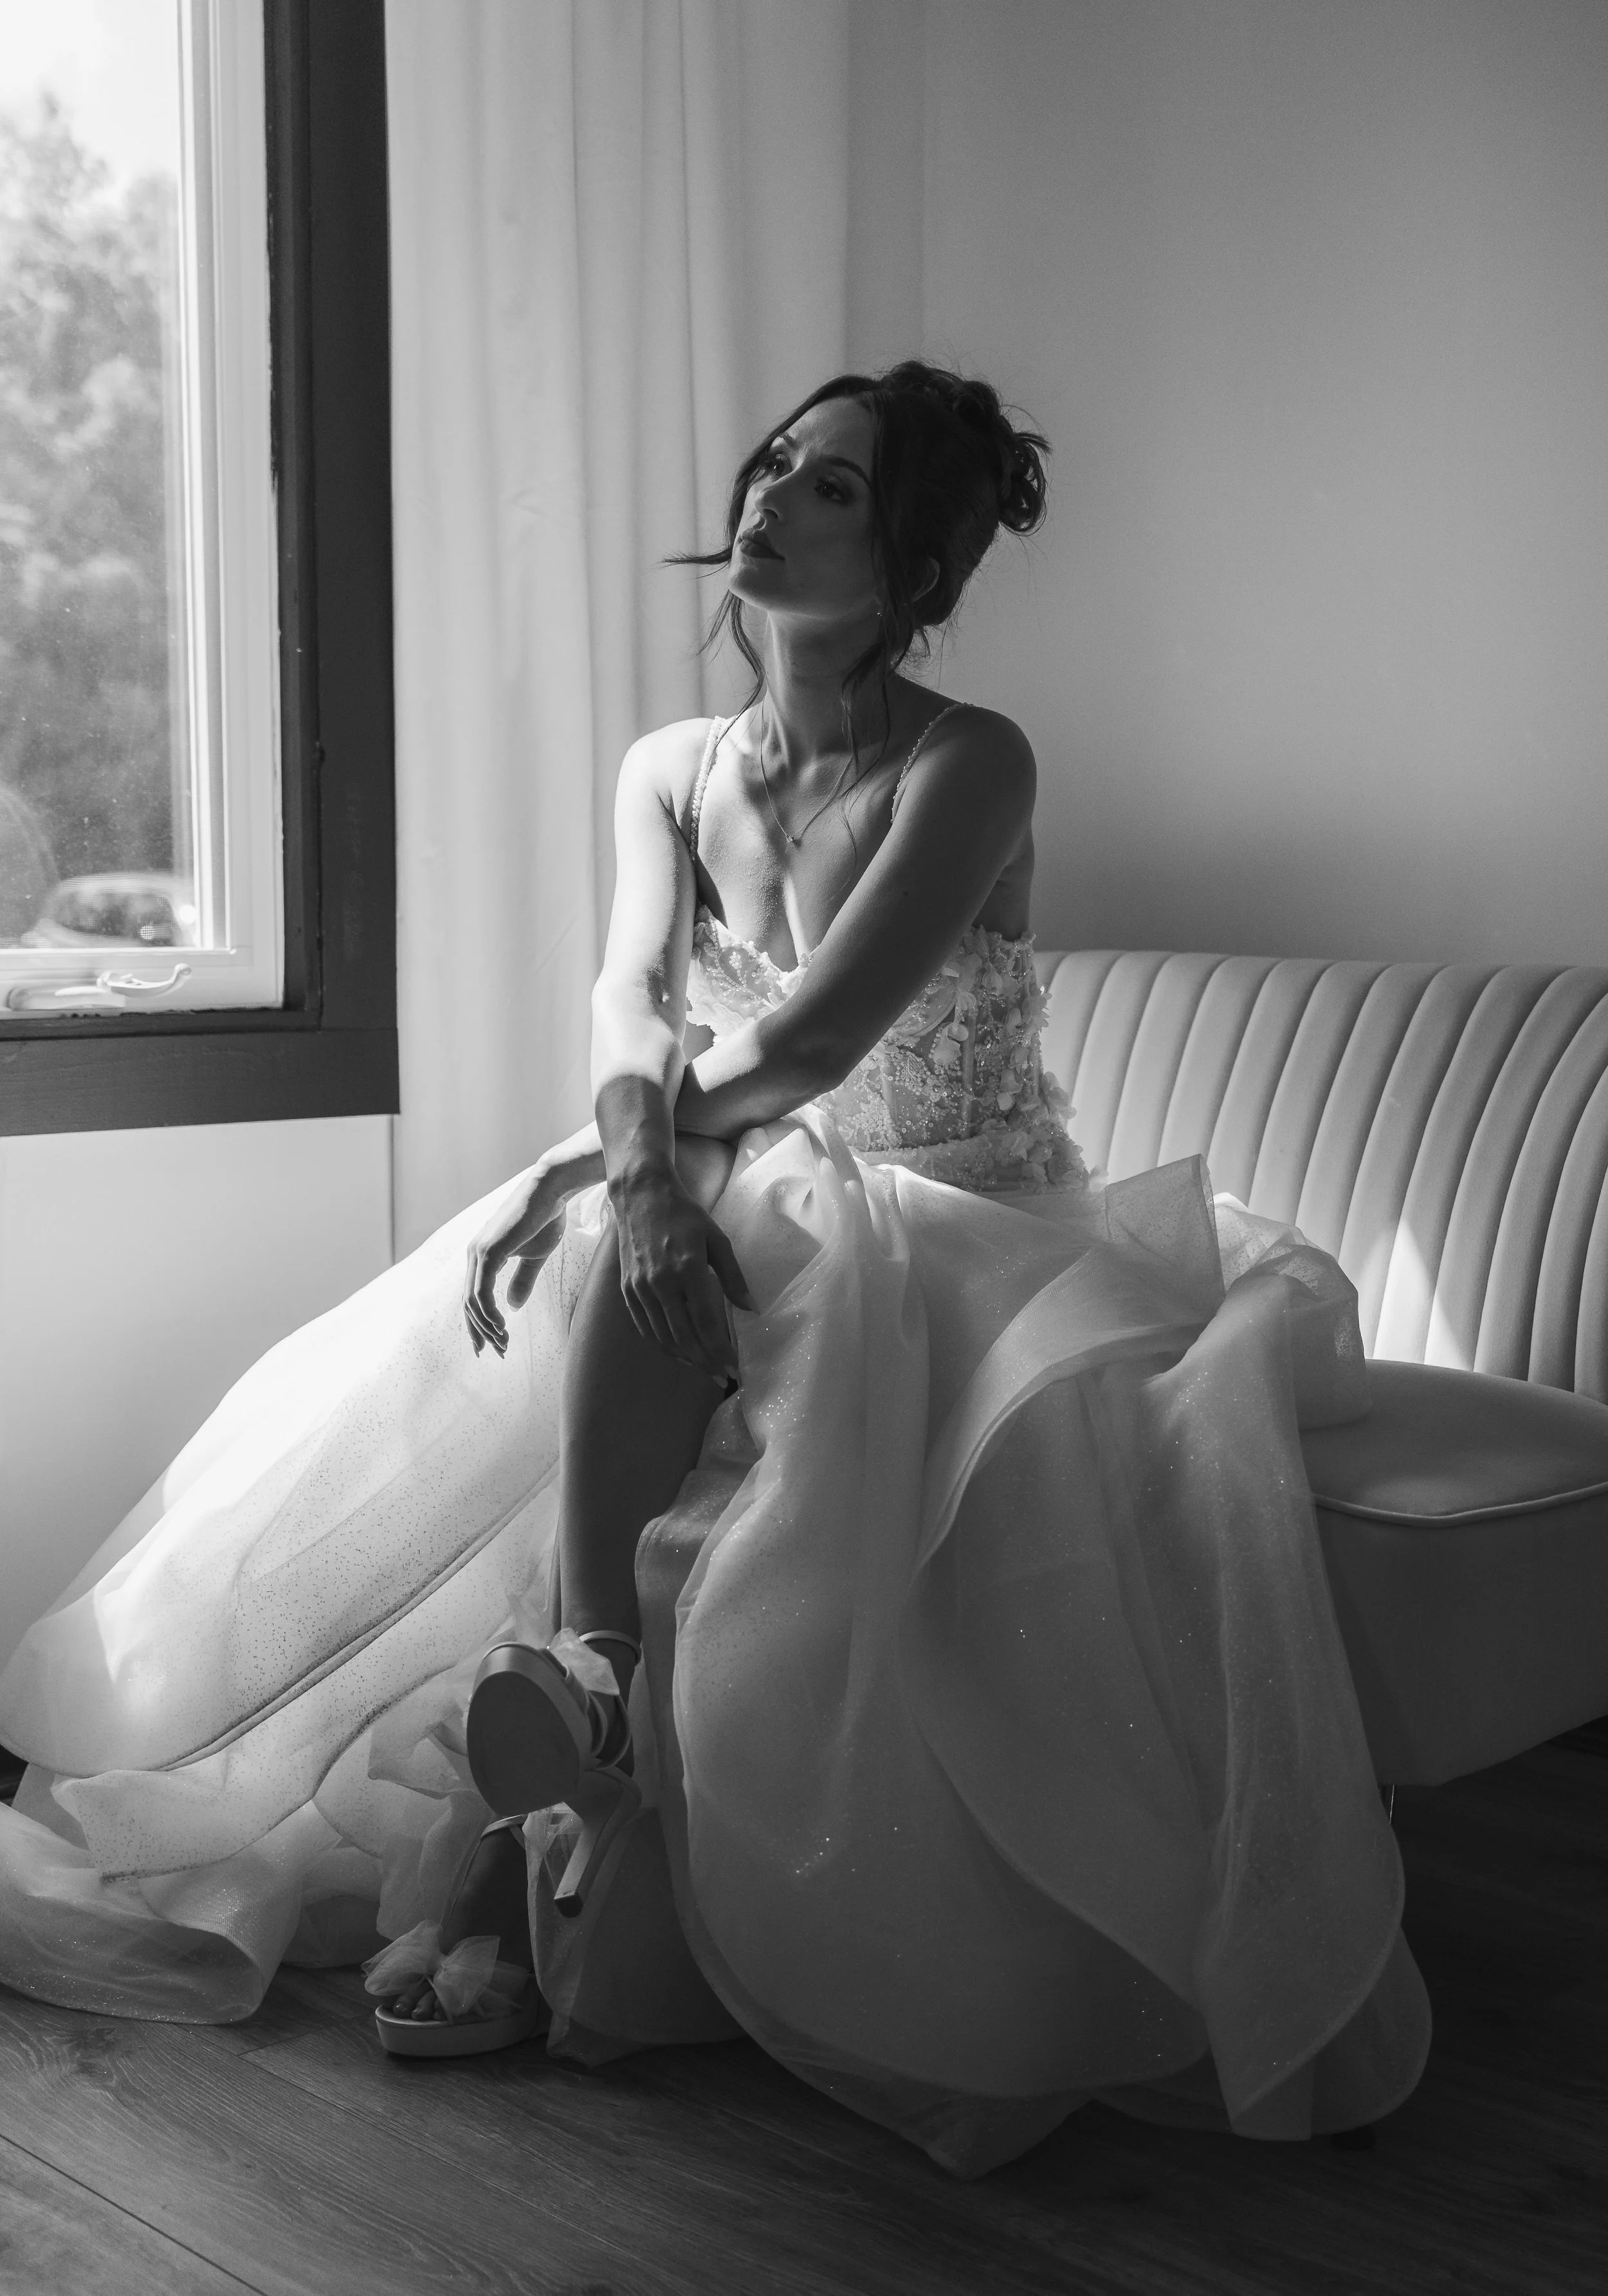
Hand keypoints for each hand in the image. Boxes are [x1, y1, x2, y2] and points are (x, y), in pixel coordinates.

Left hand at [464, 1137, 599, 1357]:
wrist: (552, 1190)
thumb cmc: (546, 1218)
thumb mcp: (534, 1256)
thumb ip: (522, 1281)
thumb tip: (513, 1307)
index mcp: (483, 1255)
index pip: (474, 1296)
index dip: (480, 1323)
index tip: (491, 1345)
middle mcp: (474, 1254)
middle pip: (469, 1304)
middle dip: (481, 1332)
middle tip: (497, 1353)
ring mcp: (479, 1252)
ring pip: (473, 1302)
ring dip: (487, 1327)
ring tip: (504, 1344)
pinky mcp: (489, 1252)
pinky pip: (482, 1293)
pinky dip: (490, 1313)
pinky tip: (503, 1327)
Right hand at [612, 1162, 754, 1381]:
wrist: (641, 1196)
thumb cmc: (684, 1215)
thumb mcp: (717, 1239)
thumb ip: (733, 1277)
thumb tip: (752, 1309)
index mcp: (687, 1269)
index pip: (705, 1323)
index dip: (720, 1350)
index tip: (733, 1367)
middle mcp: (660, 1283)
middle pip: (684, 1337)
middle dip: (705, 1362)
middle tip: (722, 1377)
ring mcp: (640, 1288)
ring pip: (662, 1337)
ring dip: (684, 1358)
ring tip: (703, 1368)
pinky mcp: (627, 1289)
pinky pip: (644, 1327)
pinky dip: (662, 1345)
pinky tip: (678, 1352)